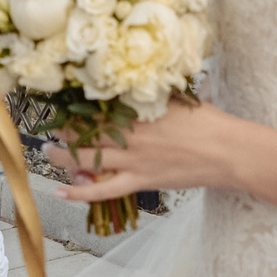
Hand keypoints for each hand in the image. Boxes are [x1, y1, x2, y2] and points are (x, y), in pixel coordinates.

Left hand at [56, 99, 243, 202]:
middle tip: (53, 127)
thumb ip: (151, 93)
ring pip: (84, 160)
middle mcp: (129, 133)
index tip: (62, 101)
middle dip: (62, 129)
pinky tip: (60, 192)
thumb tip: (134, 83)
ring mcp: (132, 159)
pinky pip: (101, 190)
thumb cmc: (207, 121)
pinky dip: (79, 193)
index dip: (73, 104)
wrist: (226, 151)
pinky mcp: (139, 181)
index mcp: (136, 108)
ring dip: (61, 157)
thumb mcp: (176, 98)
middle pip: (82, 131)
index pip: (93, 105)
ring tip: (49, 153)